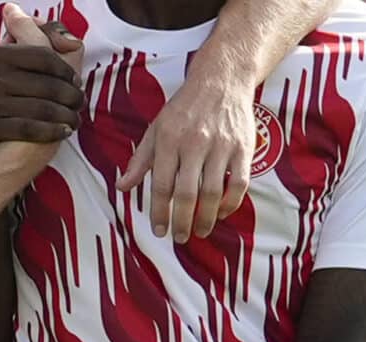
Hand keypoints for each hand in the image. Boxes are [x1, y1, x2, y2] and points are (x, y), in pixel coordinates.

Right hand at [0, 4, 84, 168]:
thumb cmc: (8, 106)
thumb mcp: (20, 71)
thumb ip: (46, 46)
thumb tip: (71, 40)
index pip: (44, 54)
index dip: (67, 69)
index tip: (76, 81)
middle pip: (47, 83)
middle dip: (72, 96)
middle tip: (79, 105)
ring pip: (41, 106)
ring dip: (66, 116)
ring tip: (74, 120)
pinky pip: (28, 127)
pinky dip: (51, 131)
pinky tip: (63, 132)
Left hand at [116, 72, 254, 243]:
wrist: (222, 80)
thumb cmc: (184, 108)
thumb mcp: (156, 129)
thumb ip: (140, 160)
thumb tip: (122, 187)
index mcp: (169, 140)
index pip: (161, 184)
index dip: (159, 212)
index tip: (159, 230)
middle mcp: (195, 143)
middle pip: (187, 193)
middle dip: (182, 221)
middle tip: (180, 237)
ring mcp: (221, 146)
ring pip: (214, 192)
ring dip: (206, 218)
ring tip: (200, 231)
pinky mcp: (243, 148)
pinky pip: (239, 183)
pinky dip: (230, 204)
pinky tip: (220, 213)